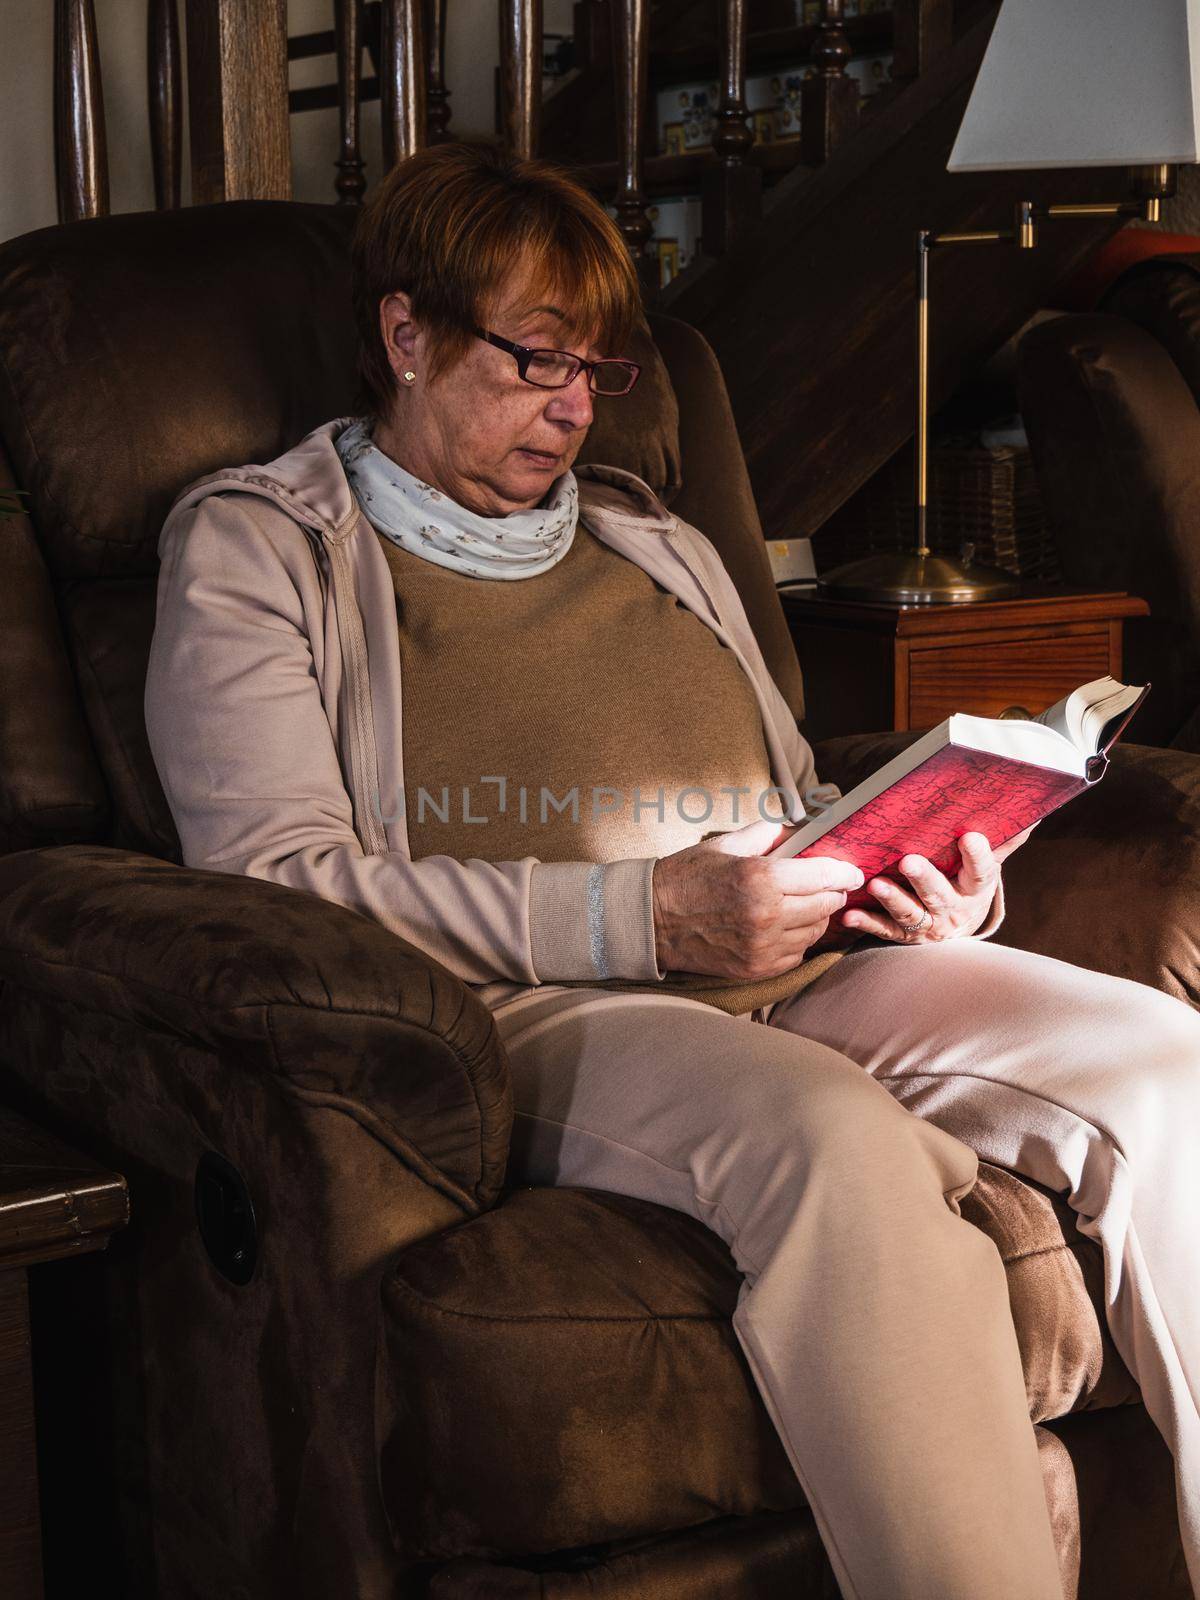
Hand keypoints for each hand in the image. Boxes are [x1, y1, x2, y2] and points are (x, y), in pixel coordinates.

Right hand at [652, 818, 865, 979]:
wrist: (651, 920)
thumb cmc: (686, 877)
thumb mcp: (725, 844)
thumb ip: (767, 834)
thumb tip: (798, 831)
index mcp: (760, 878)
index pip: (823, 875)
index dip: (845, 872)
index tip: (853, 871)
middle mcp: (766, 915)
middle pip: (826, 905)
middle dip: (832, 893)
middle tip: (828, 885)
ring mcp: (762, 946)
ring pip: (814, 931)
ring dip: (816, 917)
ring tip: (803, 905)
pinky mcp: (756, 969)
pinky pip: (796, 954)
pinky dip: (798, 940)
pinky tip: (784, 926)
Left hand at [839, 825, 1036, 943]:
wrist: (959, 930)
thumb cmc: (968, 887)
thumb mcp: (987, 868)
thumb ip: (1005, 841)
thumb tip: (1033, 811)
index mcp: (974, 890)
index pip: (981, 873)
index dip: (977, 856)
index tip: (969, 836)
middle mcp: (952, 910)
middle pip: (939, 895)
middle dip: (924, 879)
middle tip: (908, 861)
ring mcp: (928, 926)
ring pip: (910, 914)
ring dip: (892, 900)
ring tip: (876, 884)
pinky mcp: (905, 936)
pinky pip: (885, 930)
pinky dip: (866, 923)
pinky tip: (849, 915)